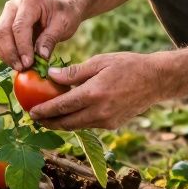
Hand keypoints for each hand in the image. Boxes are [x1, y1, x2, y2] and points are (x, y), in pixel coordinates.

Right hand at [0, 0, 81, 70]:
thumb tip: (40, 57)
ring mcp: (6, 15)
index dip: (22, 47)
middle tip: (22, 68)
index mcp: (29, 2)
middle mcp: (13, 6)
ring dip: (6, 56)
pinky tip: (17, 62)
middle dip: (10, 54)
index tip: (28, 64)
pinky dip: (5, 55)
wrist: (61, 8)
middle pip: (2, 32)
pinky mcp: (3, 26)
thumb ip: (50, 39)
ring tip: (20, 67)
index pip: (19, 27)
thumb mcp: (63, 25)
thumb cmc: (64, 15)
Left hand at [27, 52, 173, 129]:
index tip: (31, 112)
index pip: (62, 107)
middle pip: (66, 123)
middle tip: (35, 118)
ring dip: (61, 123)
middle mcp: (99, 112)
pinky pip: (89, 125)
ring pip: (77, 127)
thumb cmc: (127, 65)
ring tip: (49, 117)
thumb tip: (51, 76)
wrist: (156, 80)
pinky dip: (77, 121)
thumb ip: (74, 72)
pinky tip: (71, 113)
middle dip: (49, 122)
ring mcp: (107, 121)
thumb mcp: (99, 62)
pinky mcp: (113, 125)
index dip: (44, 111)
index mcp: (94, 94)